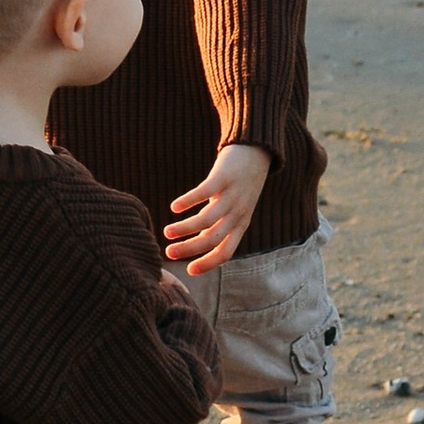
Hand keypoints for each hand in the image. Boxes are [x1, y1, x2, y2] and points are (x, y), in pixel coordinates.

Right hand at [165, 139, 270, 272]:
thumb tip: (195, 244)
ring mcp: (232, 195)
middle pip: (213, 238)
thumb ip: (217, 226)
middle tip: (169, 253)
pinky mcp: (224, 176)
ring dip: (185, 228)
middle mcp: (238, 213)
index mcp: (241, 224)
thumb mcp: (234, 209)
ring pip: (207, 219)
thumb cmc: (241, 184)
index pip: (226, 252)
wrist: (257, 152)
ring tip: (166, 232)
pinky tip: (174, 207)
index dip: (207, 264)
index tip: (188, 271)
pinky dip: (188, 201)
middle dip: (189, 249)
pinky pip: (204, 192)